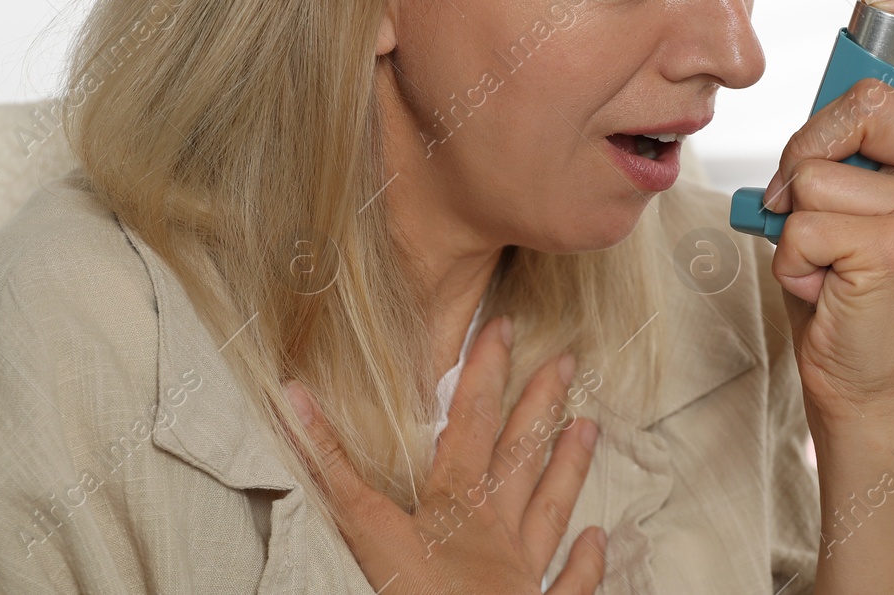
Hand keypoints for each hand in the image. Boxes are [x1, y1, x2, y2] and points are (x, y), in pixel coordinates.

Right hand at [282, 315, 607, 594]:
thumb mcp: (363, 530)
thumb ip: (331, 465)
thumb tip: (293, 395)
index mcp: (456, 501)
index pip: (471, 420)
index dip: (485, 370)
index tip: (504, 325)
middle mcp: (497, 529)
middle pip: (521, 454)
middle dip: (540, 404)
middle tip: (566, 360)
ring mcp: (524, 572)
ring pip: (551, 507)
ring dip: (570, 466)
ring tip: (591, 426)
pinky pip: (569, 585)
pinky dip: (585, 562)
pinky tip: (600, 538)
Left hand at [762, 0, 893, 423]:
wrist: (859, 377)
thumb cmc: (844, 282)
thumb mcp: (856, 194)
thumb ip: (855, 141)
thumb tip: (832, 96)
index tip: (880, 1)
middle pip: (868, 98)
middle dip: (807, 144)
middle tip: (802, 198)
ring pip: (819, 167)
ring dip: (794, 215)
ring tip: (823, 257)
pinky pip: (805, 219)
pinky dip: (789, 254)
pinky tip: (823, 284)